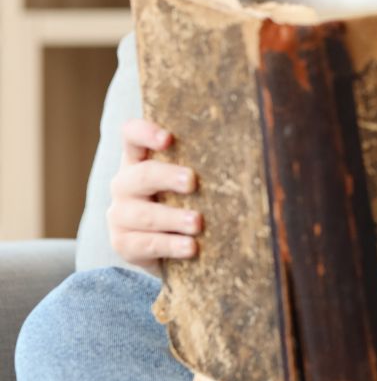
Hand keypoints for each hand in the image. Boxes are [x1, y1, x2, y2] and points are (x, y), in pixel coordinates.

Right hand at [107, 118, 200, 273]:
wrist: (166, 247)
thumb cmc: (184, 201)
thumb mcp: (189, 181)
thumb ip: (203, 164)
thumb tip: (251, 154)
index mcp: (139, 160)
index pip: (132, 136)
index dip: (145, 132)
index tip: (168, 138)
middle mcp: (125, 184)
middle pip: (142, 174)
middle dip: (168, 177)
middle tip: (192, 181)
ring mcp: (120, 215)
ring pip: (144, 214)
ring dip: (173, 218)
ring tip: (197, 223)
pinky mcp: (124, 243)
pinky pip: (145, 244)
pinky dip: (170, 246)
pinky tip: (190, 247)